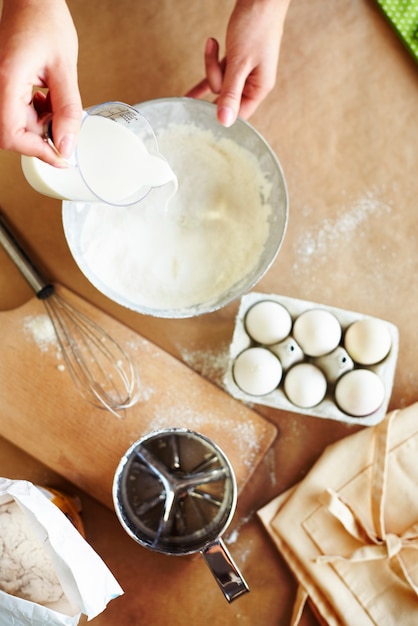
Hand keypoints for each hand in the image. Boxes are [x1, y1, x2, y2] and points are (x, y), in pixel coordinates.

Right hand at [0, 0, 81, 164]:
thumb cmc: (45, 20)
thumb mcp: (65, 68)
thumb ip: (67, 110)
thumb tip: (67, 145)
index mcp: (6, 81)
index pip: (11, 134)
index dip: (37, 151)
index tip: (61, 158)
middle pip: (12, 133)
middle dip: (41, 136)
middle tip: (64, 126)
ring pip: (15, 124)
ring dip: (40, 124)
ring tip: (56, 102)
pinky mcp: (2, 85)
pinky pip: (15, 112)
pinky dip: (35, 113)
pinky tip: (47, 99)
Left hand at [186, 0, 290, 125]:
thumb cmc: (255, 26)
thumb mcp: (240, 63)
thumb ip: (230, 93)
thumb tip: (224, 121)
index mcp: (260, 87)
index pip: (239, 114)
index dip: (222, 113)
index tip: (203, 114)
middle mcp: (253, 82)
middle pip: (225, 96)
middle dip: (214, 78)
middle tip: (214, 59)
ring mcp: (245, 71)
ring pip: (219, 82)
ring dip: (211, 64)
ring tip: (212, 43)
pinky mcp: (237, 59)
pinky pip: (218, 72)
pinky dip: (209, 68)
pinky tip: (192, 90)